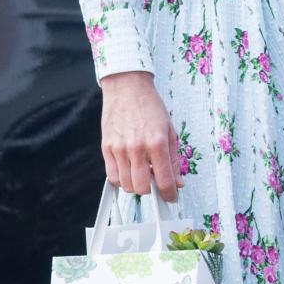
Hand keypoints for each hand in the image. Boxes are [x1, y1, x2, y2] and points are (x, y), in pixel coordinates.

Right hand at [100, 72, 184, 200]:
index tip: (171, 197)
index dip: (169, 194)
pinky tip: (128, 170)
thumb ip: (173, 160)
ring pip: (125, 185)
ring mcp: (119, 148)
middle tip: (154, 181)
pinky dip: (121, 179)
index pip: (163, 181)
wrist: (127, 87)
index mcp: (157, 143)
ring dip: (135, 185)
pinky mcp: (106, 147)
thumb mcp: (169, 131)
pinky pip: (112, 176)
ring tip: (141, 173)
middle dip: (150, 190)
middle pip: (142, 188)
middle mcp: (137, 148)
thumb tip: (177, 182)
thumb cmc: (150, 106)